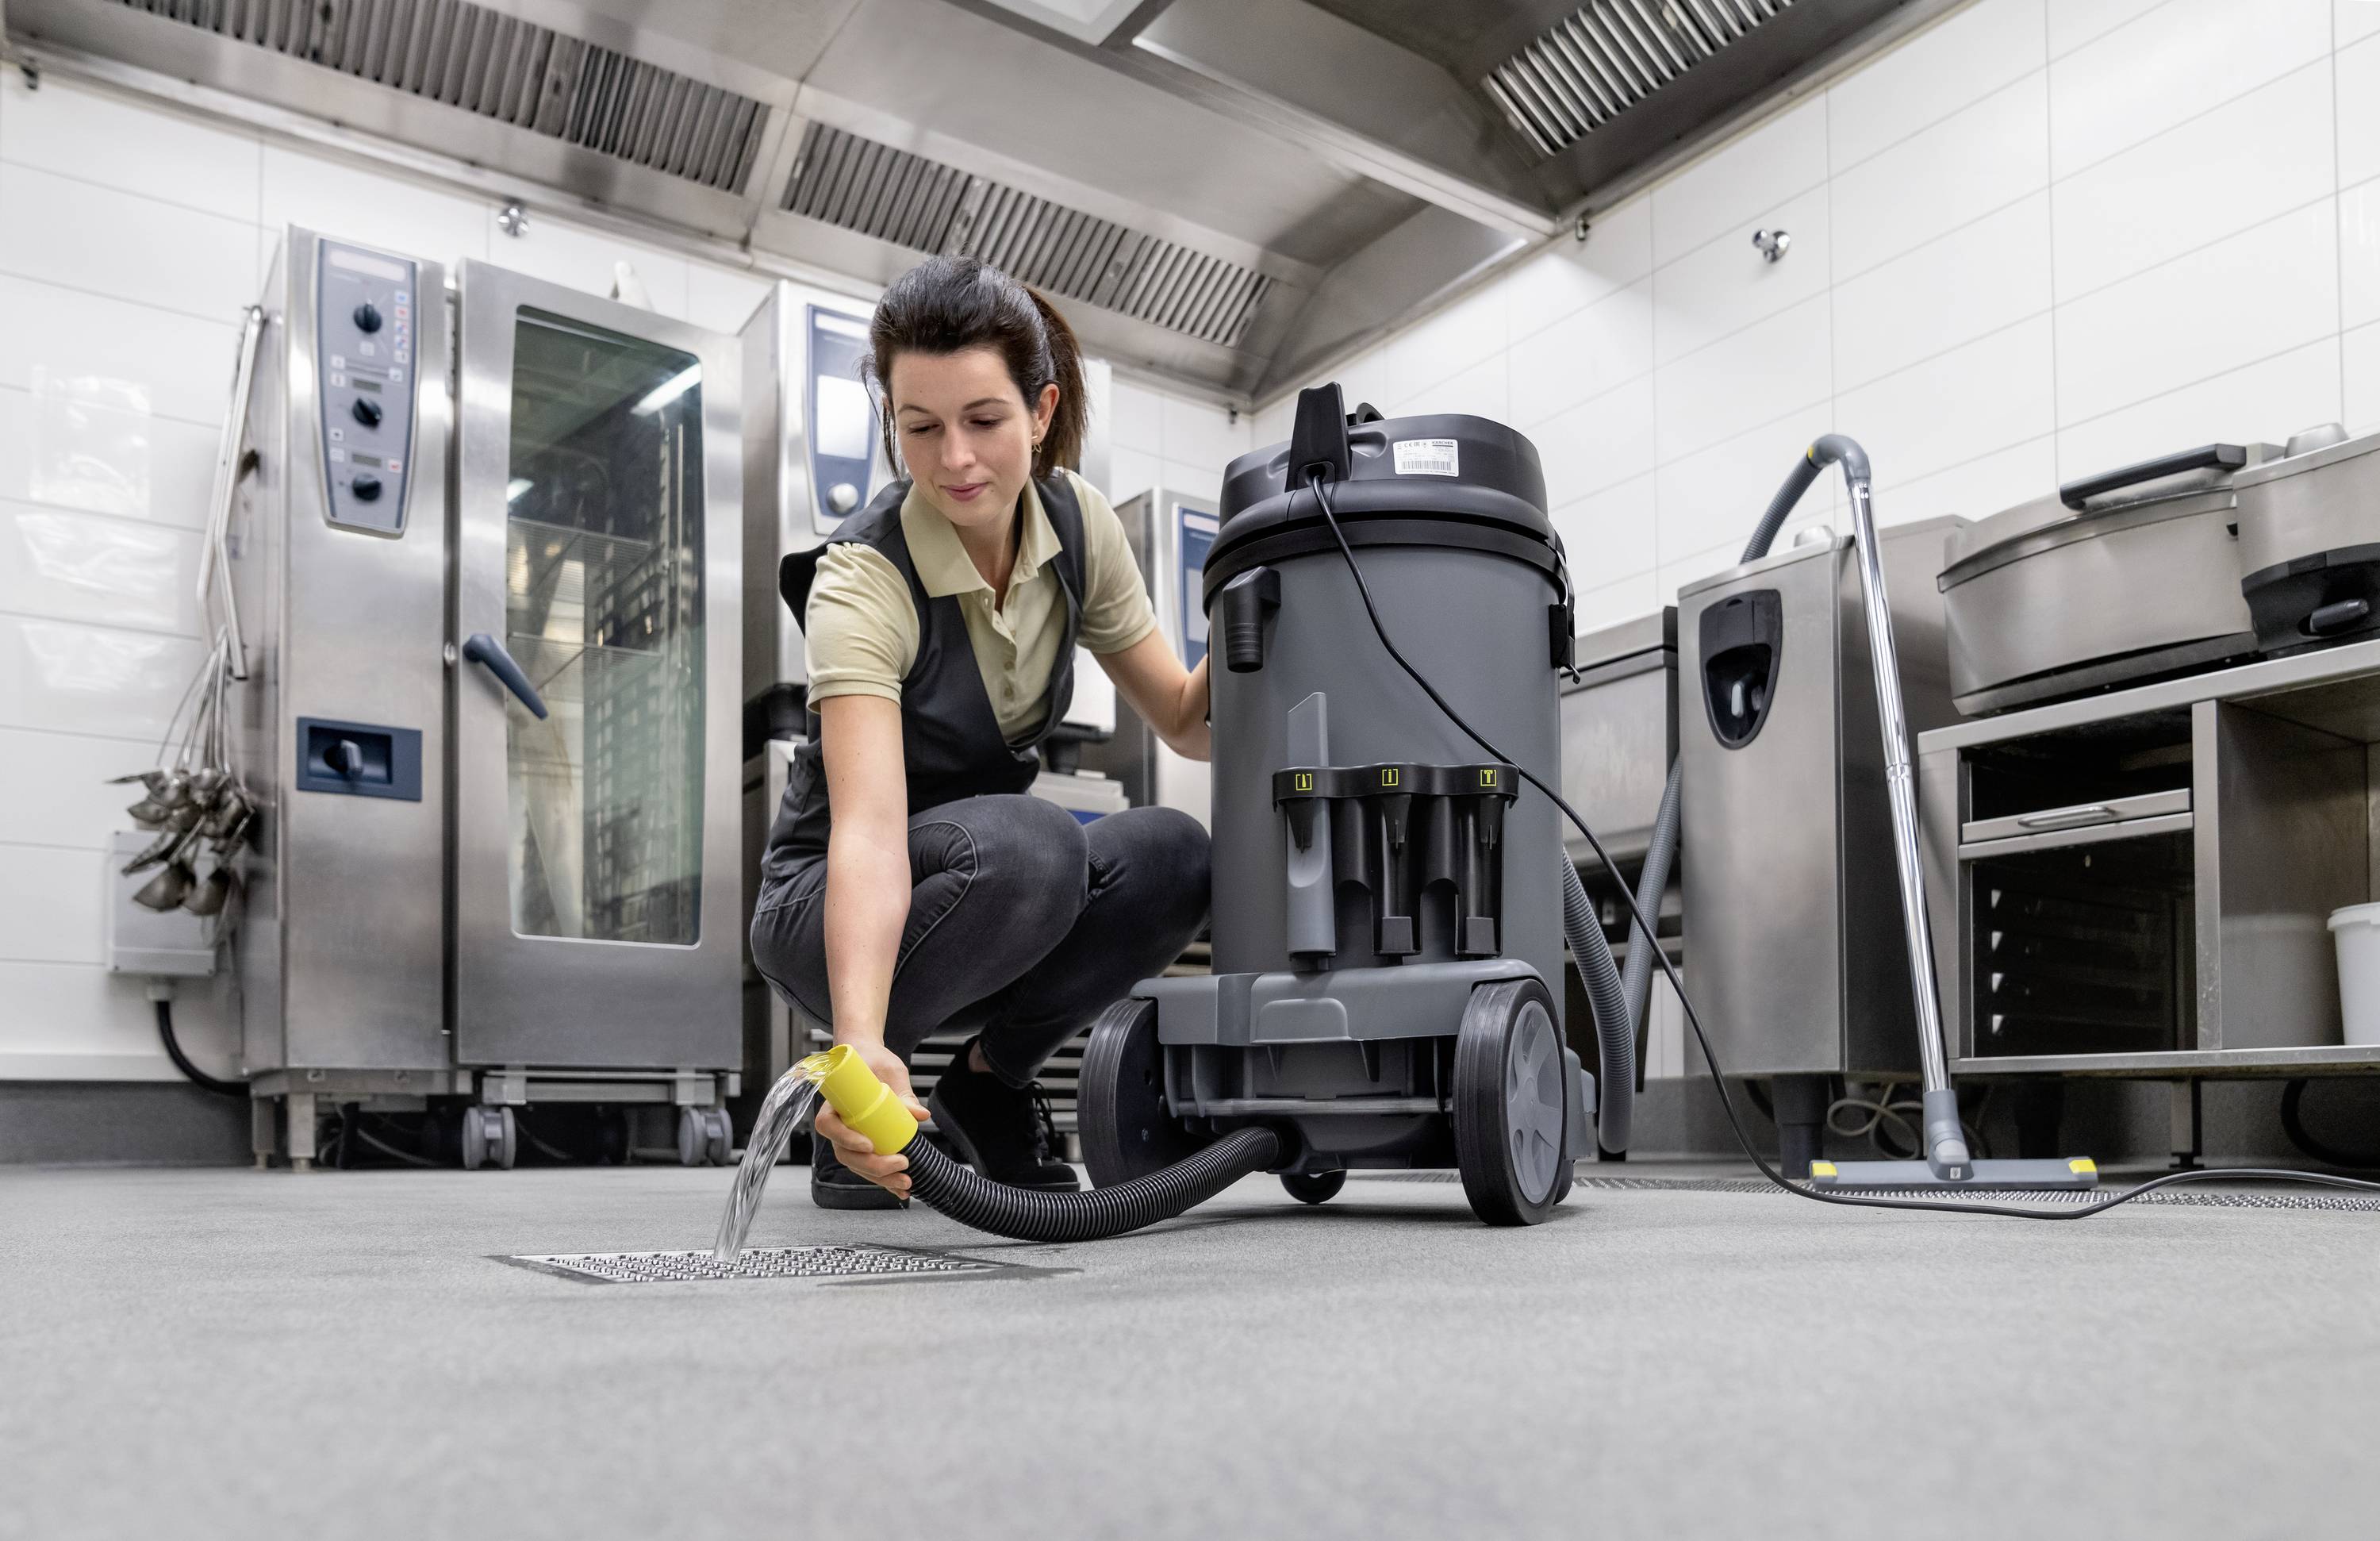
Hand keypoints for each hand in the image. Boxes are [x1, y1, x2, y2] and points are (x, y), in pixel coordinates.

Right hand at [813, 1039, 927, 1197]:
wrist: (870, 1061)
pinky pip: (869, 1167)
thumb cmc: (873, 1061)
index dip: (845, 1138)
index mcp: (836, 1104)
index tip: (869, 1144)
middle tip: (900, 1163)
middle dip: (872, 1165)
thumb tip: (921, 1115)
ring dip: (881, 1178)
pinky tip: (903, 1190)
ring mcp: (849, 1138)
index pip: (828, 1125)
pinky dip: (885, 1180)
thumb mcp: (890, 1071)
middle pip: (844, 1153)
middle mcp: (838, 1125)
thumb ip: (904, 1092)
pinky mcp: (864, 1146)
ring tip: (906, 1182)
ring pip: (857, 1165)